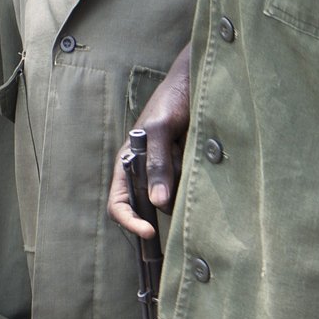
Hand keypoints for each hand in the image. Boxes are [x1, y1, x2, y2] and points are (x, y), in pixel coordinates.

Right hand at [112, 49, 192, 240]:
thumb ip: (159, 163)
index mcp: (128, 165)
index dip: (130, 222)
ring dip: (184, 185)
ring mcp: (168, 175)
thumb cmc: (171, 101)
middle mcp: (146, 174)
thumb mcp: (161, 128)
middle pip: (152, 207)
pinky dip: (196, 181)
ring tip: (189, 151)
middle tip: (180, 169)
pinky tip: (200, 158)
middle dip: (166, 200)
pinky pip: (191, 188)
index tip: (151, 232)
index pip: (119, 205)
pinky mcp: (188, 173)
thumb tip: (159, 202)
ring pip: (175, 199)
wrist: (198, 85)